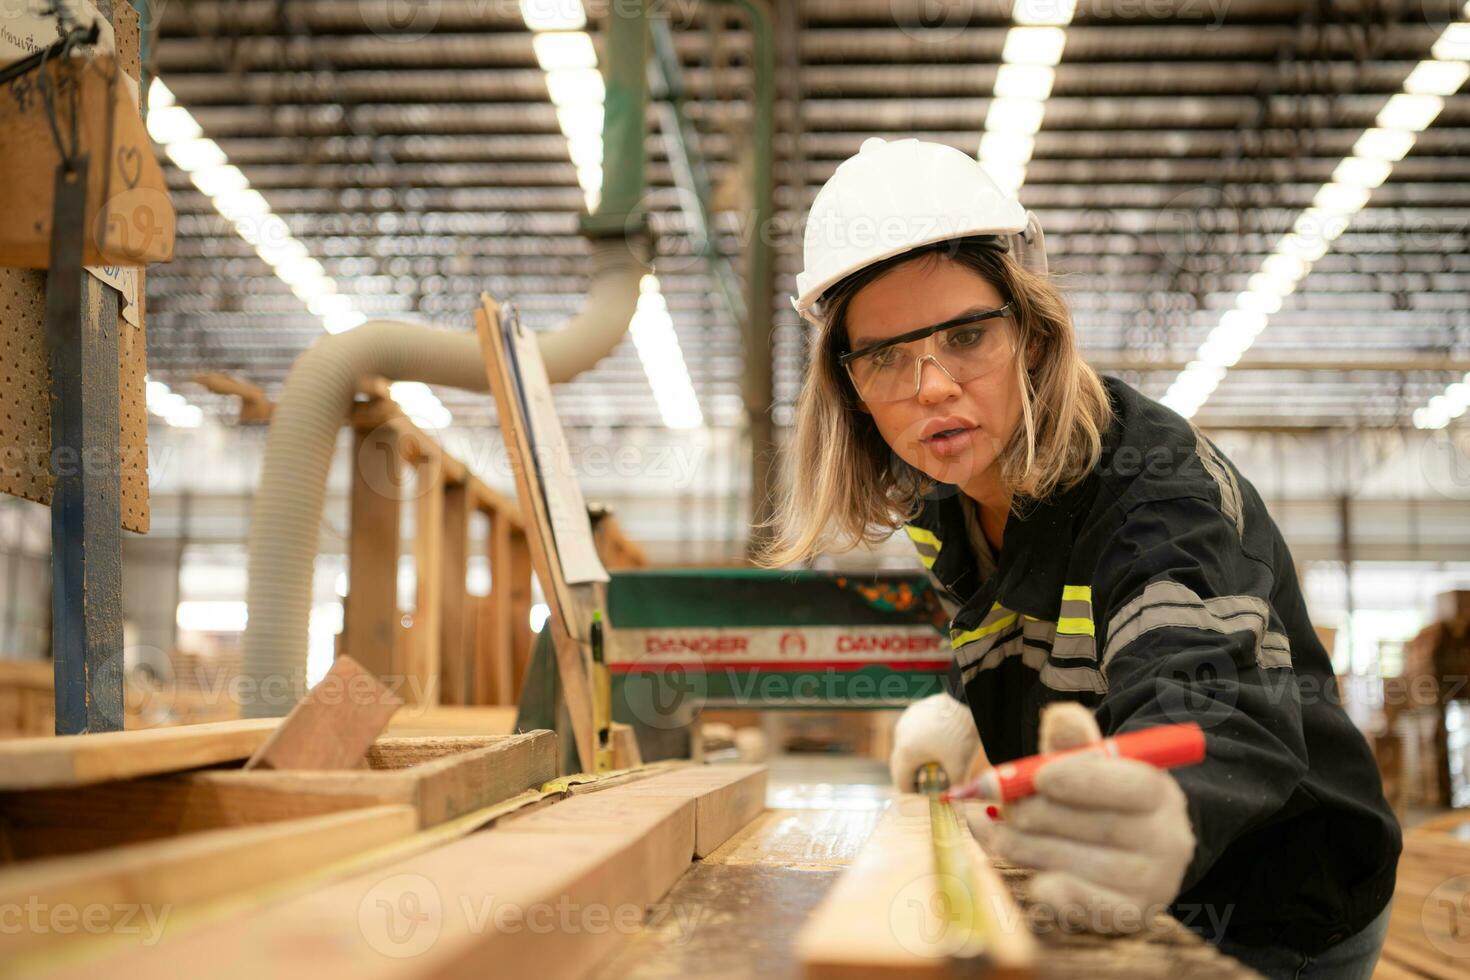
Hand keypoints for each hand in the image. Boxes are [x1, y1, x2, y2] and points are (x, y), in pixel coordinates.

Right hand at [889, 693, 987, 791]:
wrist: (966, 700)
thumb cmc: (960, 734)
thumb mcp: (959, 765)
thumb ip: (955, 788)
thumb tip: (955, 802)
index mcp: (906, 753)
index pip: (902, 782)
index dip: (912, 795)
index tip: (923, 800)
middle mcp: (900, 736)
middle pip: (901, 764)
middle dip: (913, 776)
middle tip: (927, 785)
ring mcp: (906, 721)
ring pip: (907, 746)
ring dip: (917, 757)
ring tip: (934, 762)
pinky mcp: (914, 710)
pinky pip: (913, 731)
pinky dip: (922, 741)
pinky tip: (937, 741)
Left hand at [988, 703, 1195, 933]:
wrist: (1130, 851)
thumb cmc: (1098, 796)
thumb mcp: (1091, 761)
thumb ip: (1073, 736)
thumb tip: (1056, 715)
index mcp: (1161, 792)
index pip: (1131, 785)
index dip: (1081, 780)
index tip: (1038, 777)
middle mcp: (1168, 841)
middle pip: (1095, 827)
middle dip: (1035, 813)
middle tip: (1000, 804)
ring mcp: (1152, 883)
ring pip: (1074, 863)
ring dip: (1023, 846)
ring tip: (996, 831)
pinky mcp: (1128, 915)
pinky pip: (1078, 904)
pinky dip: (1046, 889)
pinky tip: (1030, 875)